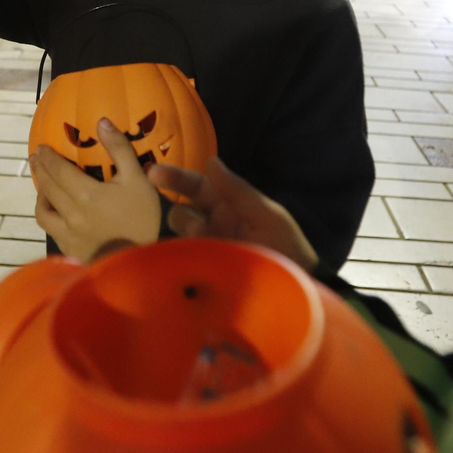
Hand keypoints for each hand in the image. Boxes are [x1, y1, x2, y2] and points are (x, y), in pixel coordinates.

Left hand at [32, 118, 161, 259]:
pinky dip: (50, 219)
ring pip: (43, 213)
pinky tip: (56, 215)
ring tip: (43, 188)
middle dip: (40, 171)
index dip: (48, 158)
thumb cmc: (145, 217)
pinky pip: (52, 232)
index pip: (58, 171)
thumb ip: (119, 149)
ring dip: (40, 196)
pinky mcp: (72, 251)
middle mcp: (71, 214)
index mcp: (85, 194)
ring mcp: (69, 236)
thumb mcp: (138, 178)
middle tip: (35, 159)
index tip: (41, 148)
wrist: (146, 259)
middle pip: (48, 188)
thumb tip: (102, 122)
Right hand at [148, 157, 318, 272]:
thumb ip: (239, 191)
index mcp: (227, 206)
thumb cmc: (288, 248)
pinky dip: (173, 261)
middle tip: (199, 228)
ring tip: (205, 250)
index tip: (154, 173)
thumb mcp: (268, 216)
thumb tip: (211, 161)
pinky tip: (181, 265)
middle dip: (184, 216)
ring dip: (185, 239)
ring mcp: (205, 252)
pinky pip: (178, 264)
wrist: (298, 291)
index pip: (195, 187)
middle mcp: (211, 226)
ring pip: (177, 237)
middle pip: (180, 212)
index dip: (175, 177)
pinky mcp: (200, 276)